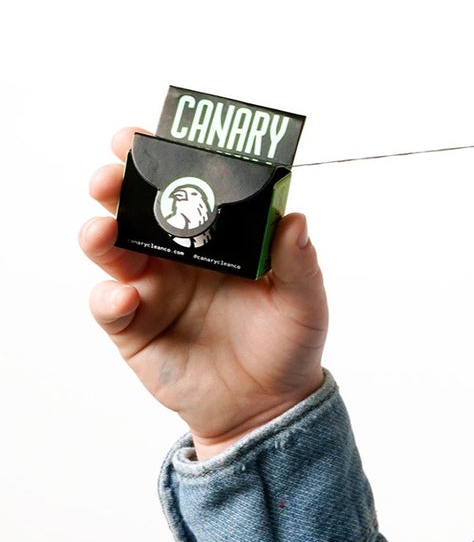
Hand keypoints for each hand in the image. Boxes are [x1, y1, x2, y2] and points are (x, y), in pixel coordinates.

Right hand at [81, 128, 328, 456]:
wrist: (267, 406)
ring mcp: (153, 287)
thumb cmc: (288, 343)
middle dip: (119, 182)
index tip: (148, 135)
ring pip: (113, 247)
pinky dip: (110, 297)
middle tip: (112, 170)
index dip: (165, 157)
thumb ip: (298, 262)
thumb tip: (295, 220)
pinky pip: (111, 305)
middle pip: (138, 205)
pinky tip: (123, 296)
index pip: (189, 183)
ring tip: (103, 227)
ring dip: (102, 231)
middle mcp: (179, 252)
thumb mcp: (304, 301)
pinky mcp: (134, 328)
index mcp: (220, 233)